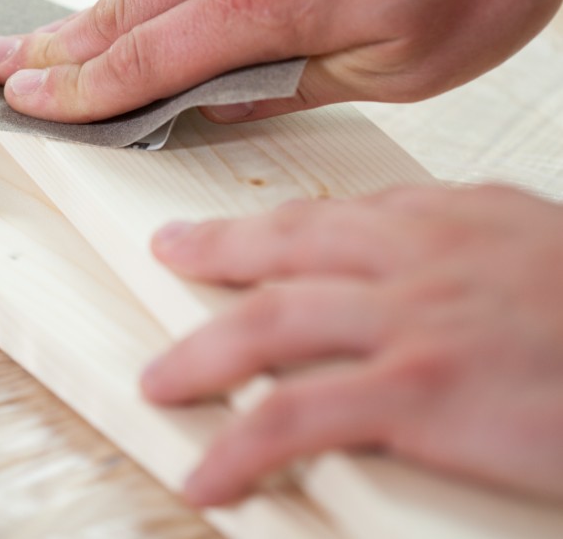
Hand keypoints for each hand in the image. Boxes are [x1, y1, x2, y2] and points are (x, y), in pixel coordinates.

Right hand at [0, 0, 562, 123]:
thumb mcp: (400, 65)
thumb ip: (292, 85)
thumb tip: (216, 102)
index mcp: (266, 1)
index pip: (143, 61)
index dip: (77, 91)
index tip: (23, 104)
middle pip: (122, 10)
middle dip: (51, 47)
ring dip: (90, 11)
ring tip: (44, 40)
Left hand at [139, 185, 562, 505]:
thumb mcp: (525, 241)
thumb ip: (451, 235)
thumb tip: (389, 242)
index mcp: (443, 218)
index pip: (325, 213)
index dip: (261, 225)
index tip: (219, 232)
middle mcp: (416, 256)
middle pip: (284, 248)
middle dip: (213, 252)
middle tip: (167, 256)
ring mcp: (412, 321)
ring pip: (271, 323)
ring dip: (202, 354)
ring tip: (161, 379)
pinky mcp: (422, 393)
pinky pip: (300, 417)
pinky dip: (243, 446)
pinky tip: (210, 472)